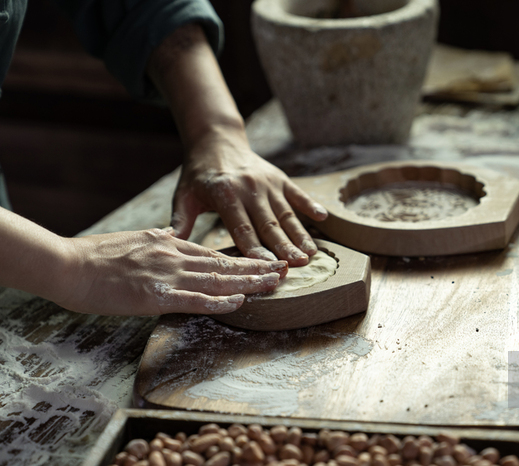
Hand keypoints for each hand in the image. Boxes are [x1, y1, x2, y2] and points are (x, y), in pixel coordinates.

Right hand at [59, 228, 287, 315]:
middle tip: (286, 269)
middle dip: (257, 268)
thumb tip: (174, 235)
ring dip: (249, 282)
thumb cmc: (95, 255)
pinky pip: (194, 299)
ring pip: (217, 279)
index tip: (264, 261)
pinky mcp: (155, 295)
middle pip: (224, 263)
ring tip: (276, 283)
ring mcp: (167, 275)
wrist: (67, 263)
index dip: (242, 259)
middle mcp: (174, 256)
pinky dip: (219, 301)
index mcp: (169, 244)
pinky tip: (239, 302)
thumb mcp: (135, 238)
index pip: (214, 253)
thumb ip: (159, 239)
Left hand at [170, 130, 327, 266]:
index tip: (265, 266)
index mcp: (225, 194)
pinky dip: (310, 205)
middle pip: (269, 224)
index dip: (254, 248)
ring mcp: (268, 183)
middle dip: (284, 246)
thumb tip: (168, 243)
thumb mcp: (183, 195)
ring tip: (311, 253)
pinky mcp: (279, 178)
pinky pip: (297, 194)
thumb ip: (179, 221)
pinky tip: (323, 218)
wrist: (216, 140)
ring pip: (286, 214)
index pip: (241, 227)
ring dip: (300, 234)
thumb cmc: (198, 174)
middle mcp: (249, 188)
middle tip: (297, 266)